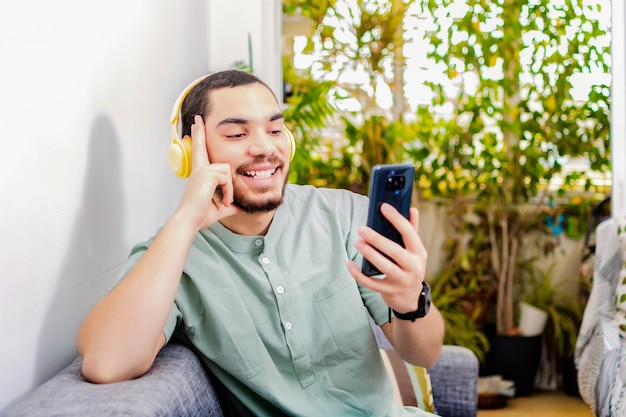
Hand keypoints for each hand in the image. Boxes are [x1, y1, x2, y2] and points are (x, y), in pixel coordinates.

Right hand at [174, 115, 239, 229]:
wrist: (190, 220)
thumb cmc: (199, 215)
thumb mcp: (218, 208)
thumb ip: (228, 203)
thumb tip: (237, 207)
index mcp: (200, 174)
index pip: (199, 153)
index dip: (198, 139)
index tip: (196, 125)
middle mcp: (199, 169)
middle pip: (200, 146)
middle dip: (199, 132)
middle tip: (197, 118)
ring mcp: (202, 170)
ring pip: (226, 171)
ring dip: (229, 188)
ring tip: (223, 200)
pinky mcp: (206, 174)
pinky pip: (227, 178)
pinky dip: (228, 191)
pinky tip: (223, 200)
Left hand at [347, 204, 426, 313]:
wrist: (412, 299)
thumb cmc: (410, 267)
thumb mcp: (415, 251)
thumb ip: (412, 230)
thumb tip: (412, 209)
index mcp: (419, 253)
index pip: (410, 233)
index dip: (397, 219)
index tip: (383, 207)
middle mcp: (413, 267)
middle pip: (395, 251)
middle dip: (377, 240)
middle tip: (361, 229)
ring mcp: (402, 281)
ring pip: (385, 268)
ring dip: (370, 254)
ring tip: (357, 243)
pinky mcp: (390, 292)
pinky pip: (372, 283)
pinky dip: (359, 274)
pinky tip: (349, 264)